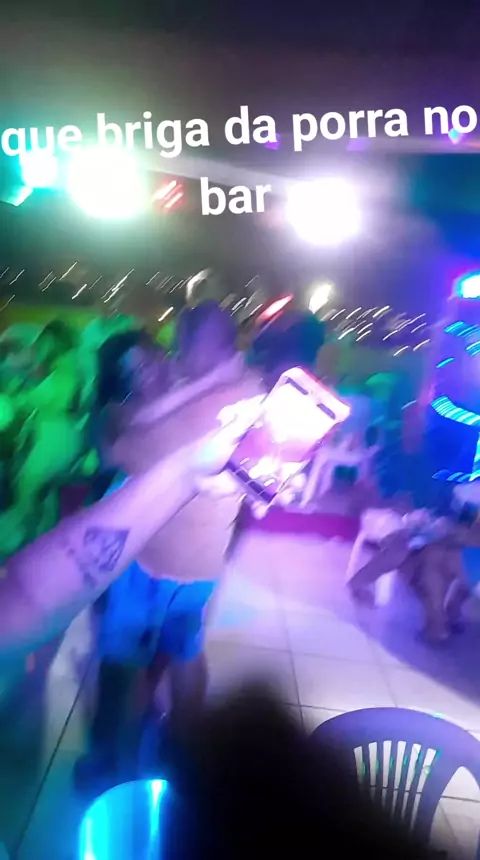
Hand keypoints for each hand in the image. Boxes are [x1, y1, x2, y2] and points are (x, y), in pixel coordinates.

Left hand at [190, 395, 300, 516]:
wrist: (192, 476)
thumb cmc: (207, 450)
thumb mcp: (225, 434)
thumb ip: (242, 423)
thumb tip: (261, 404)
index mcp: (258, 440)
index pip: (283, 441)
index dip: (298, 448)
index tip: (311, 453)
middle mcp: (261, 456)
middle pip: (285, 467)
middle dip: (295, 477)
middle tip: (299, 485)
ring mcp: (256, 474)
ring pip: (277, 484)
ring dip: (284, 494)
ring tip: (284, 501)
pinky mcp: (249, 489)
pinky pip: (261, 498)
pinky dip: (263, 506)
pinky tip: (260, 511)